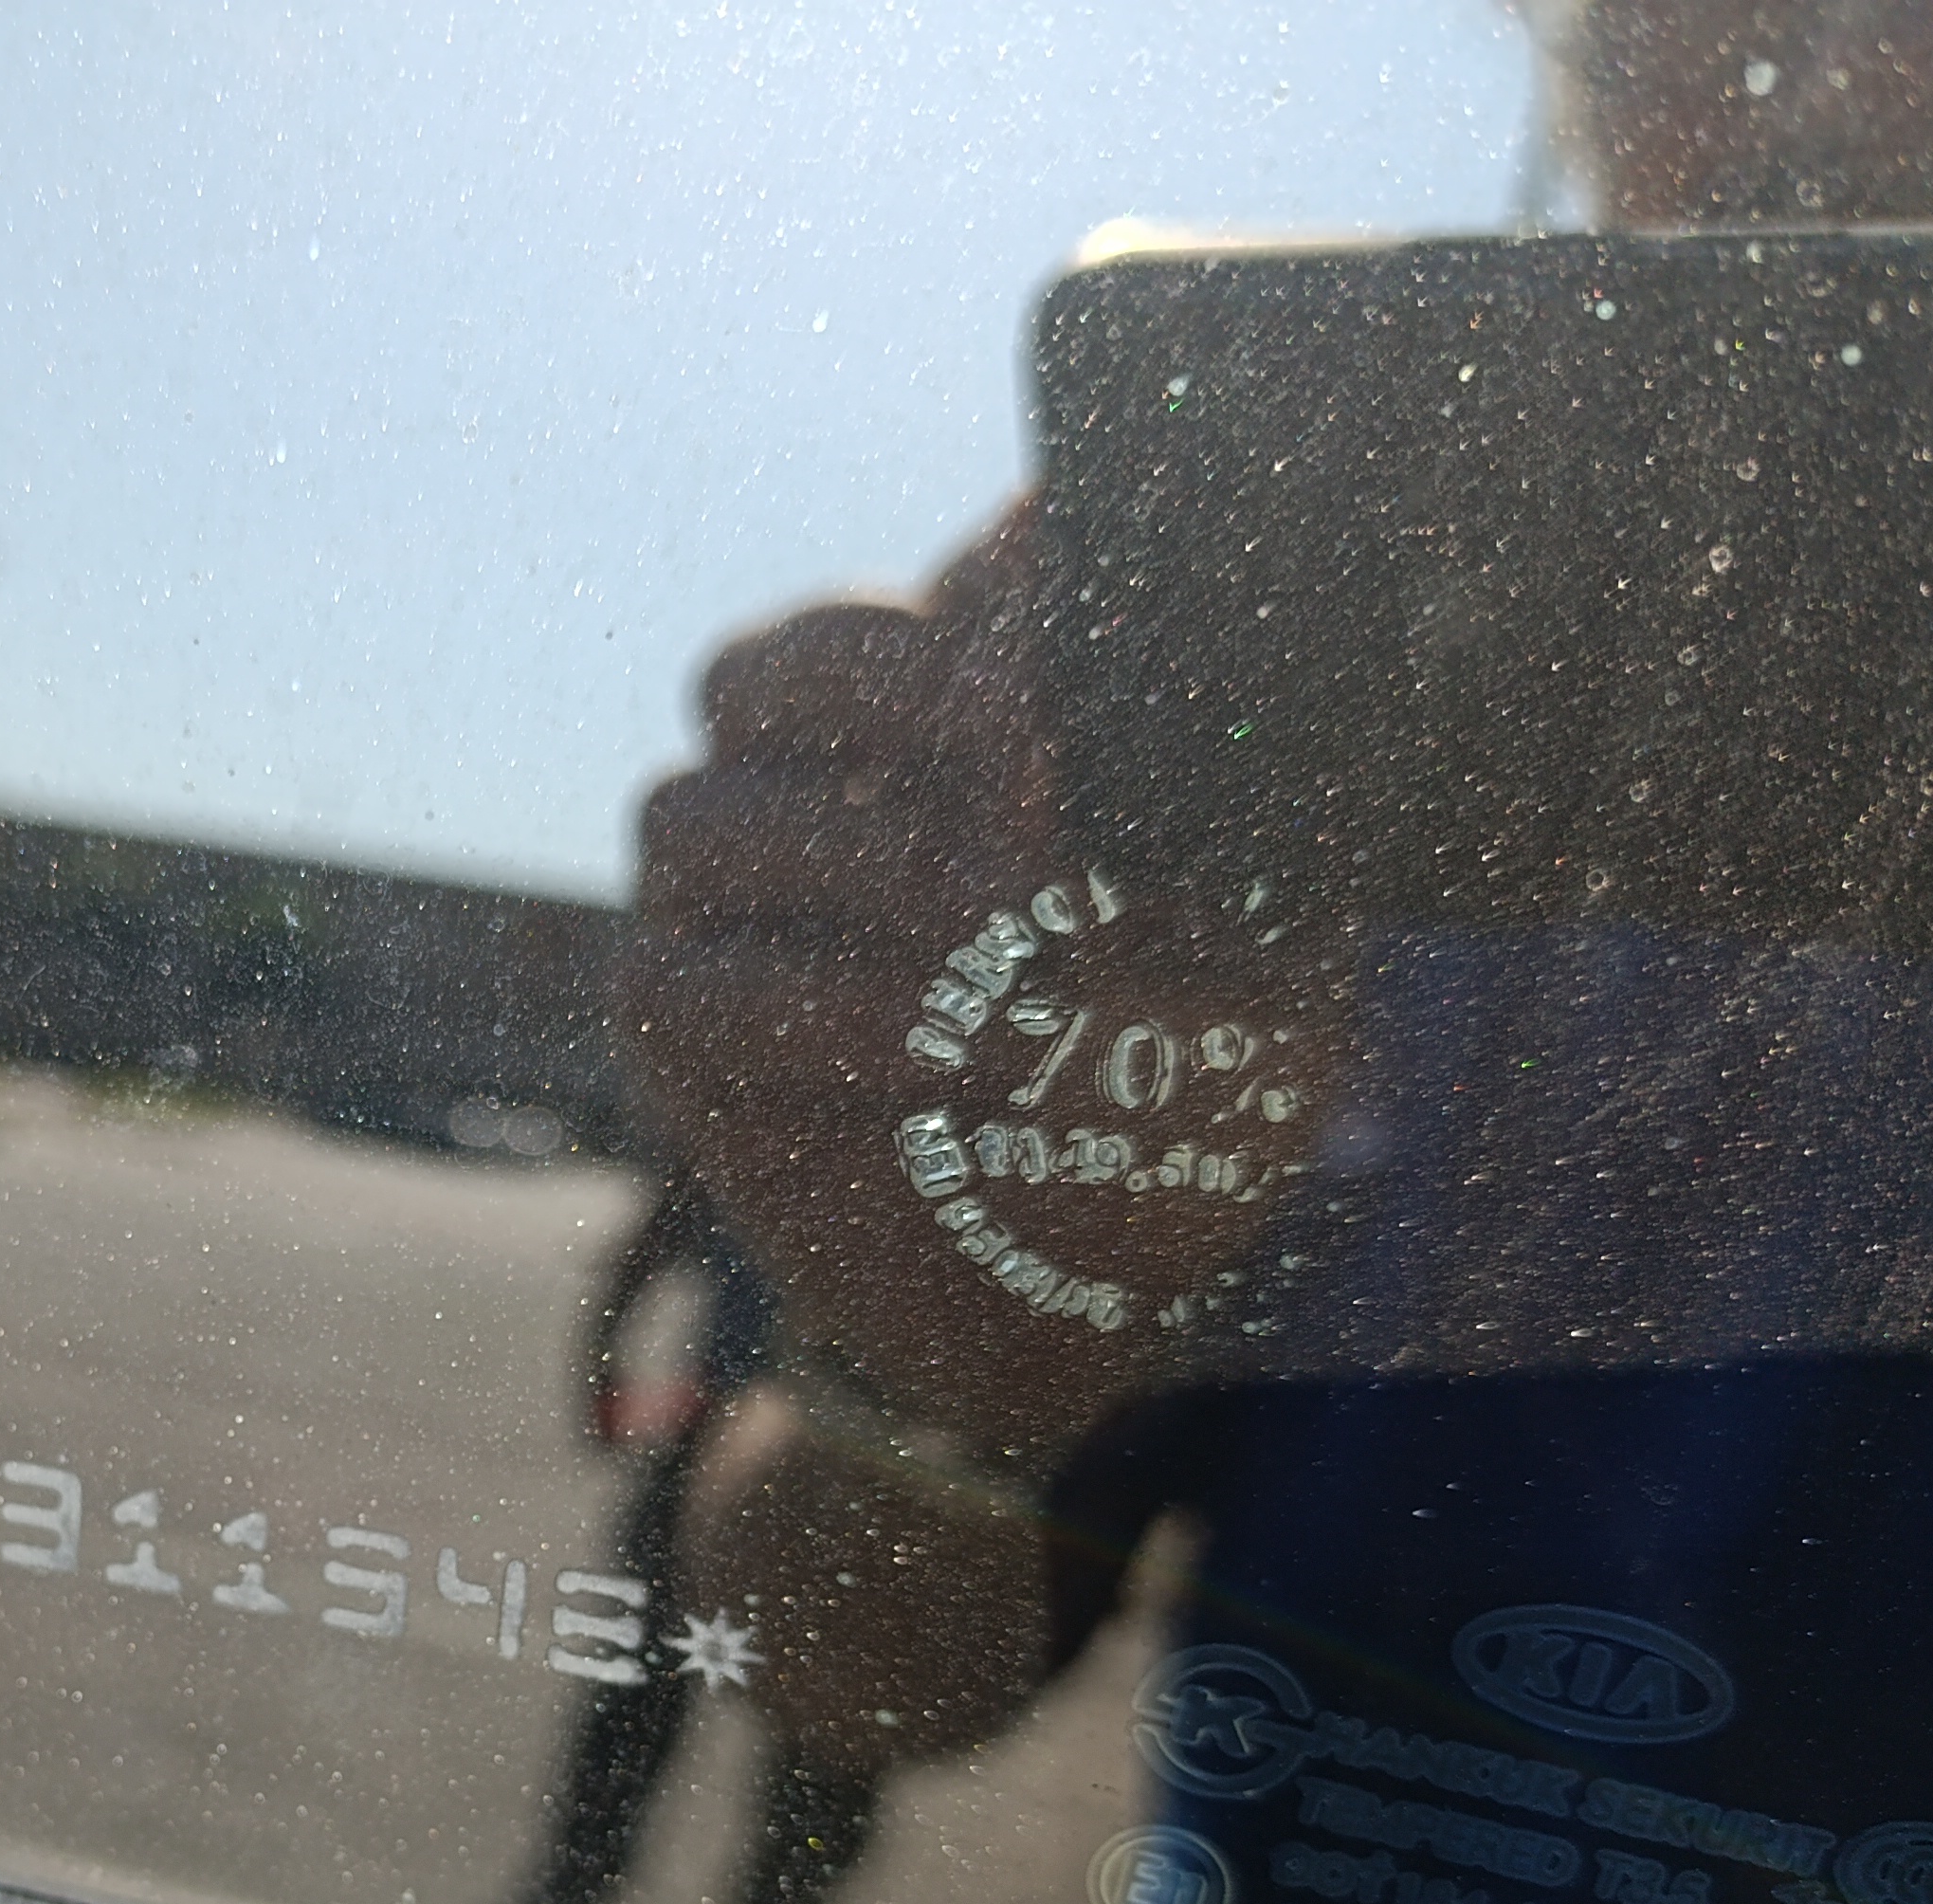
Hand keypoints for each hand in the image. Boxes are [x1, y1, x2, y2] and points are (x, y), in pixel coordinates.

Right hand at [618, 504, 1327, 1473]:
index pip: (934, 588)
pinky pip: (683, 984)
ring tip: (992, 931)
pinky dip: (812, 1008)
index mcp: (953, 721)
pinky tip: (933, 1049)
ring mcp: (724, 912)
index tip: (1076, 652)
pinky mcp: (677, 1041)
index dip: (991, 596)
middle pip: (767, 667)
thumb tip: (1108, 616)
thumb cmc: (1183, 1075)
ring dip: (854, 863)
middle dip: (882, 687)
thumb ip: (1194, 772)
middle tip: (1012, 747)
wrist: (1110, 1286)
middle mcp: (816, 789)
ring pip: (692, 815)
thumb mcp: (1255, 918)